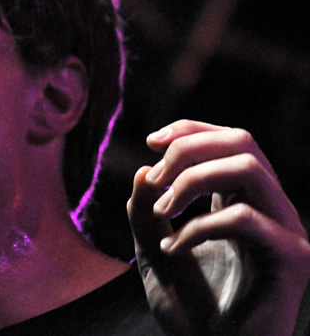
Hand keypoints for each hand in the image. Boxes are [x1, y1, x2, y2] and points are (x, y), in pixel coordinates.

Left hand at [127, 119, 309, 334]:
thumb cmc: (188, 307)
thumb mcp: (152, 250)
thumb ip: (144, 212)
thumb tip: (143, 170)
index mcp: (242, 199)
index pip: (227, 140)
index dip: (190, 130)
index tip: (151, 142)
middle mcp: (269, 206)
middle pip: (241, 141)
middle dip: (189, 149)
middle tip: (155, 178)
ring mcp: (285, 230)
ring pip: (248, 167)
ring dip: (192, 180)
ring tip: (162, 210)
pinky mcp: (292, 258)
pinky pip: (243, 218)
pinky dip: (198, 227)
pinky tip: (172, 250)